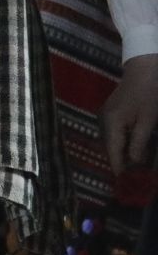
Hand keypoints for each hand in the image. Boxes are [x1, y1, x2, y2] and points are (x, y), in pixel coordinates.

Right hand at [104, 55, 157, 173]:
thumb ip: (139, 144)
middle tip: (141, 179)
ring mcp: (108, 117)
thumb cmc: (150, 93)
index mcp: (111, 124)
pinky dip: (129, 144)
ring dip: (128, 155)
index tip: (131, 187)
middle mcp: (105, 122)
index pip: (114, 154)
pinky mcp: (114, 114)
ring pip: (117, 143)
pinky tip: (140, 150)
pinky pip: (119, 135)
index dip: (122, 171)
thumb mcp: (148, 121)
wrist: (145, 67)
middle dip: (126, 165)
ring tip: (143, 168)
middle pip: (113, 150)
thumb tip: (134, 166)